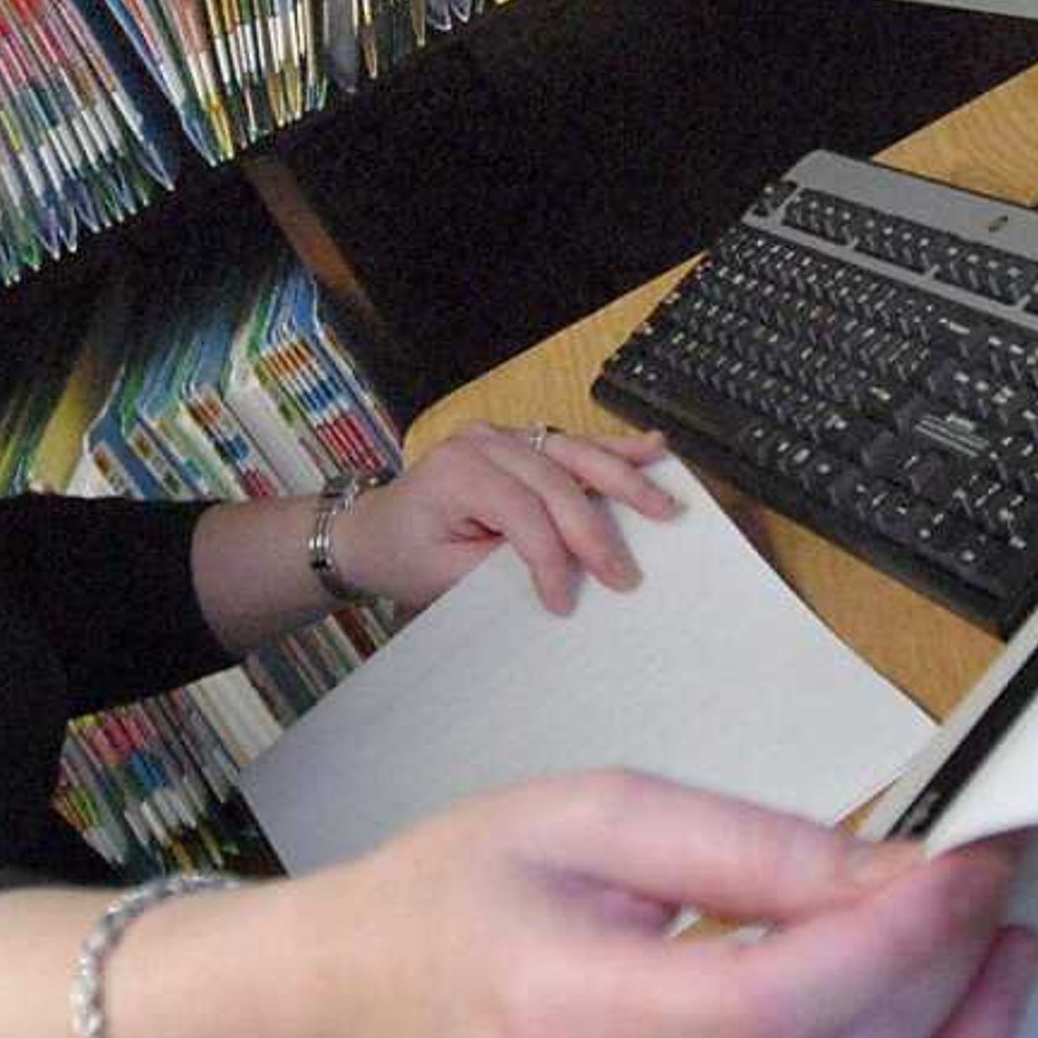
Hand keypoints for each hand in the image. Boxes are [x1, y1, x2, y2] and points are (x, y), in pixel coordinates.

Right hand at [317, 771, 1037, 1037]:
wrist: (364, 1007)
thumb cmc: (459, 897)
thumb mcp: (590, 815)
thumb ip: (749, 845)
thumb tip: (895, 873)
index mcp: (570, 1010)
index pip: (778, 1003)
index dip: (897, 941)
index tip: (966, 872)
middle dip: (951, 993)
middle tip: (994, 912)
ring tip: (999, 993)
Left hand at [337, 420, 683, 615]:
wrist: (373, 530)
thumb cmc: (404, 556)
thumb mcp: (442, 576)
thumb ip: (502, 568)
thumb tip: (567, 573)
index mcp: (456, 470)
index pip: (522, 512)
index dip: (550, 559)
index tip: (563, 603)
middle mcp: (482, 441)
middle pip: (556, 479)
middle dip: (596, 529)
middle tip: (627, 574)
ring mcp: (503, 435)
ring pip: (574, 453)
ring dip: (624, 478)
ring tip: (664, 504)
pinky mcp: (520, 441)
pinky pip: (571, 443)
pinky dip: (613, 449)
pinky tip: (652, 448)